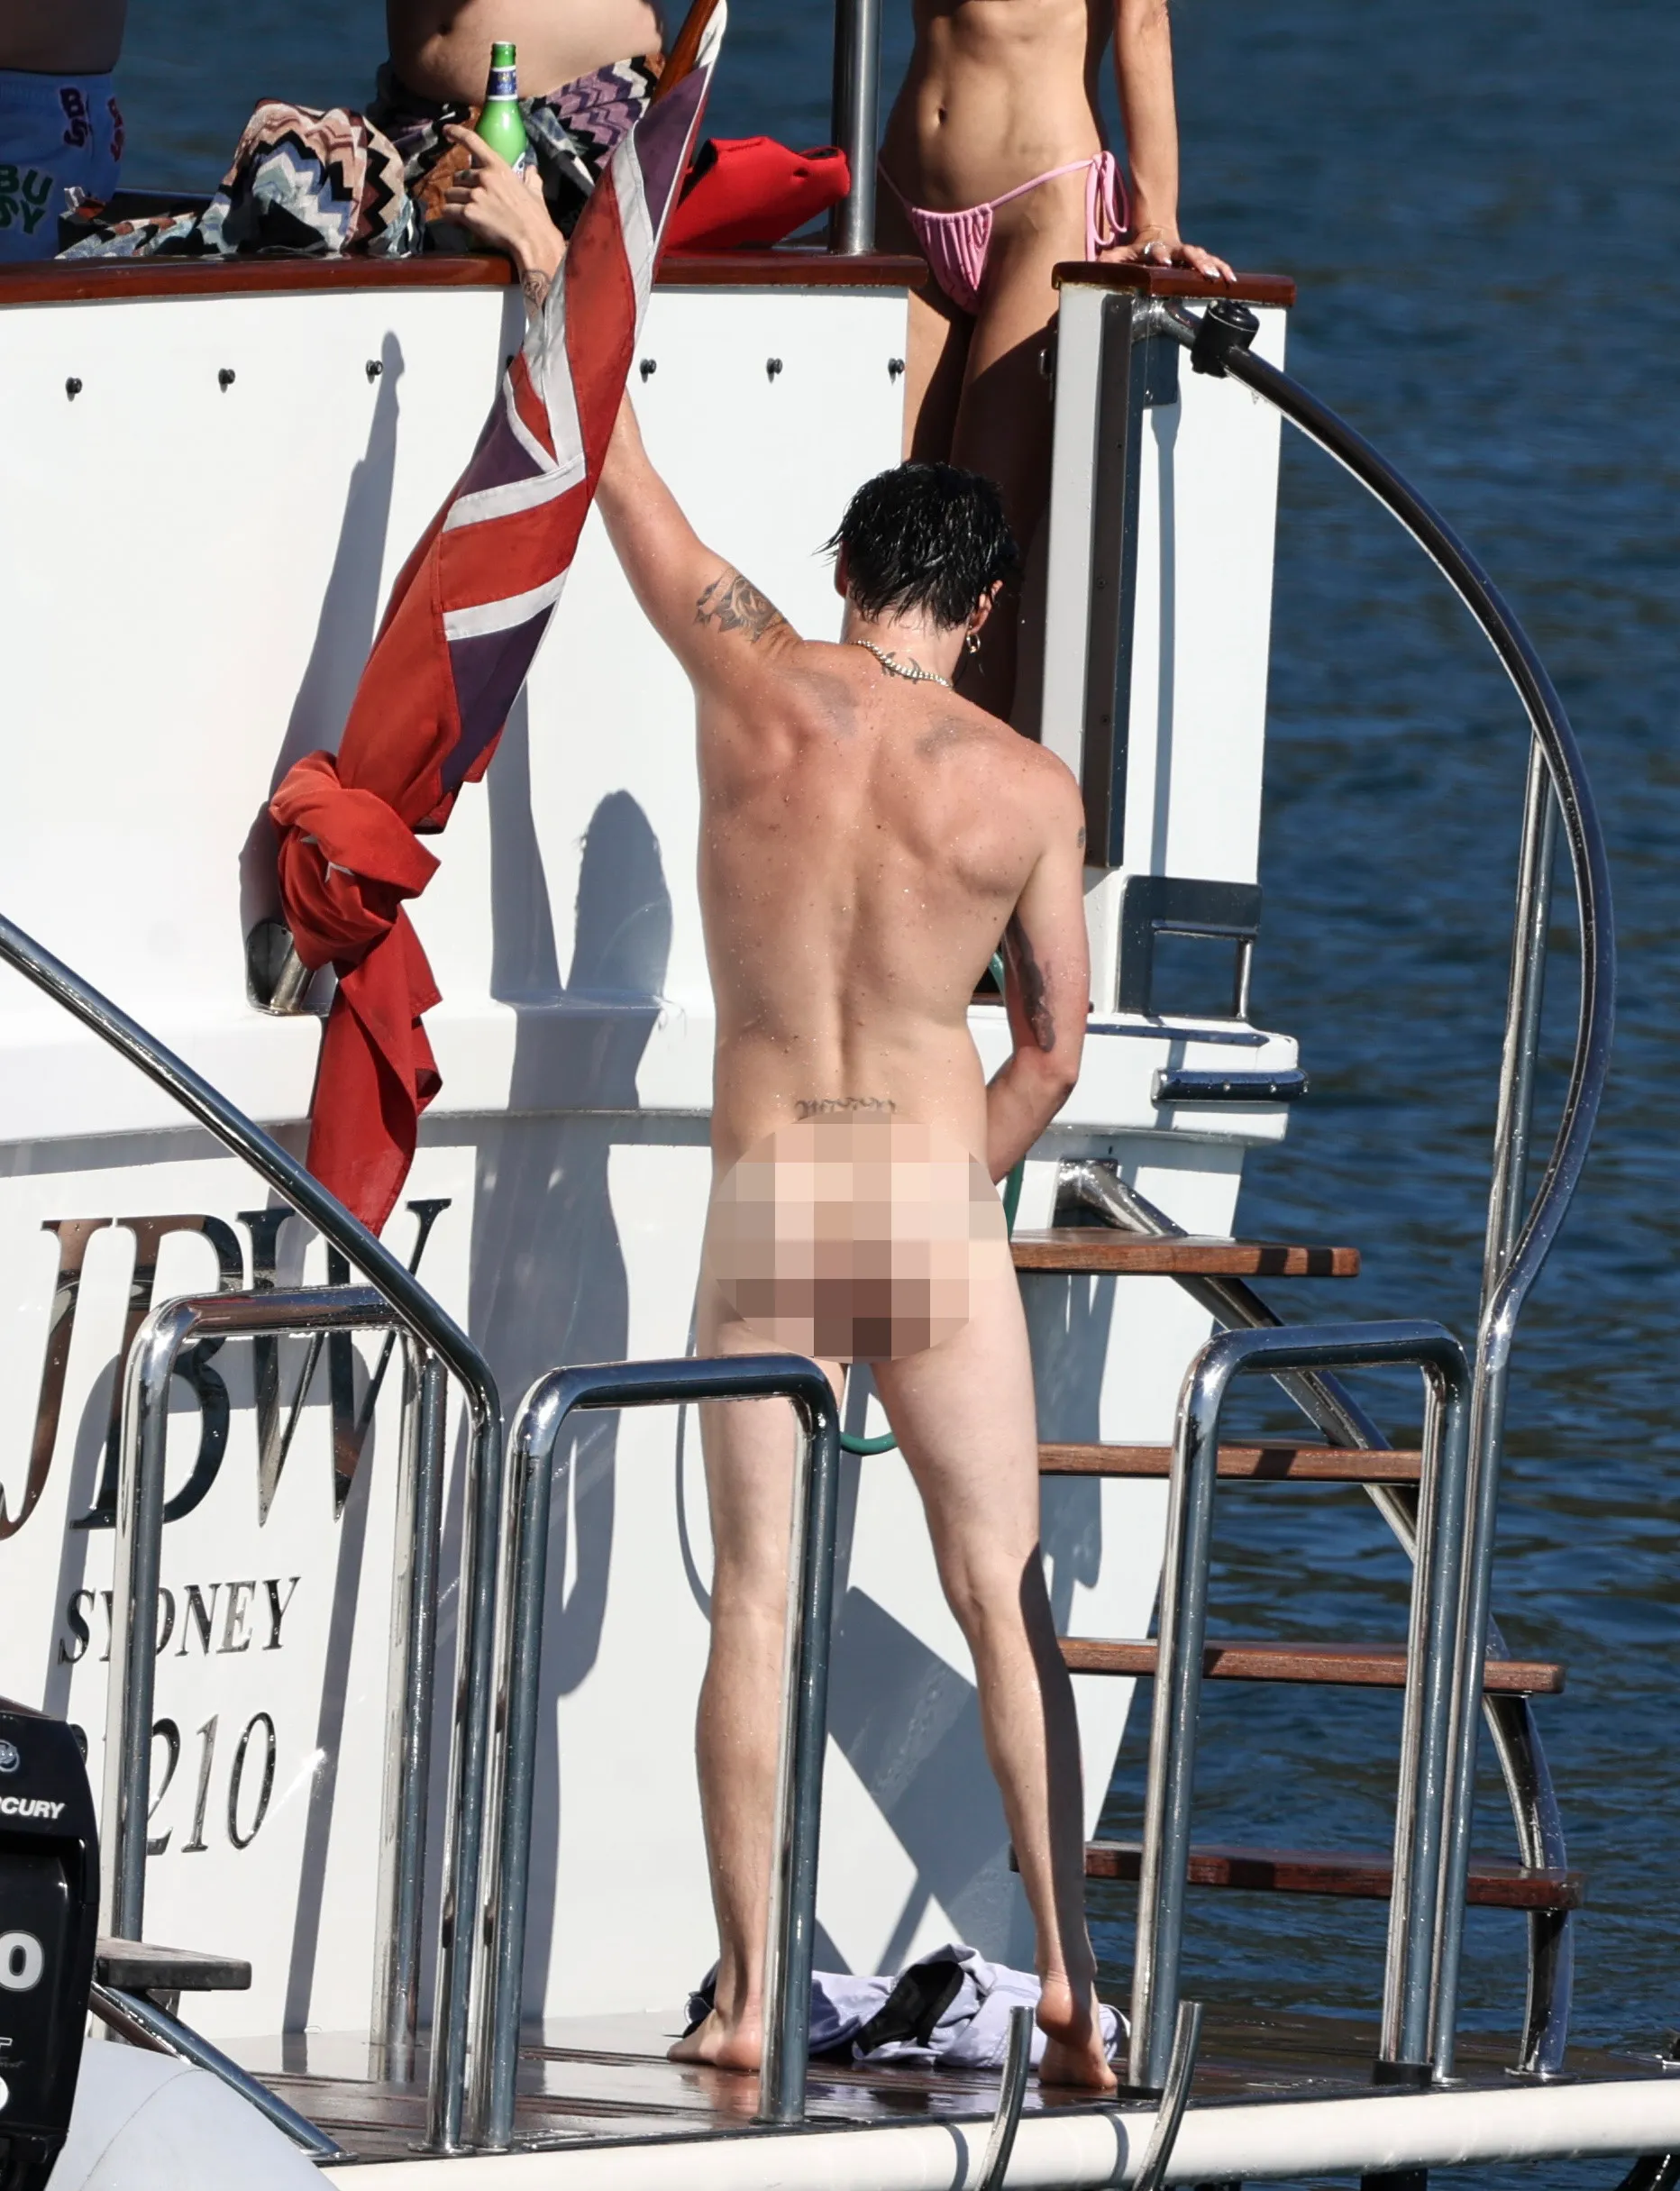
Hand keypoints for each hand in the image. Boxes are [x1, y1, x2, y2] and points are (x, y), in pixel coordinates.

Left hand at [441, 124, 564, 283]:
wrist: (533, 240)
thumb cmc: (536, 218)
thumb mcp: (535, 192)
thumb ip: (531, 178)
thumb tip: (532, 170)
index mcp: (499, 167)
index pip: (473, 142)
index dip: (457, 133)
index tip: (445, 130)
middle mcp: (484, 177)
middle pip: (458, 177)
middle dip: (462, 188)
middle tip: (470, 200)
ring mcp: (475, 195)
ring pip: (450, 194)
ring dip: (455, 203)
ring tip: (464, 213)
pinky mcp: (468, 213)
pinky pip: (448, 211)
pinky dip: (450, 217)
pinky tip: (458, 222)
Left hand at [1101, 226, 1234, 281]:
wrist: (1156, 233)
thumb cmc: (1138, 250)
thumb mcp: (1123, 253)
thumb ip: (1111, 259)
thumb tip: (1095, 264)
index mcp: (1157, 248)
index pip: (1158, 251)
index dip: (1161, 256)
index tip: (1164, 263)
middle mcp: (1175, 249)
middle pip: (1187, 252)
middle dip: (1196, 261)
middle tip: (1204, 271)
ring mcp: (1188, 253)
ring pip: (1203, 257)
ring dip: (1213, 266)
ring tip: (1222, 277)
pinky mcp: (1198, 259)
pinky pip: (1213, 262)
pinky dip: (1223, 268)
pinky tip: (1232, 279)